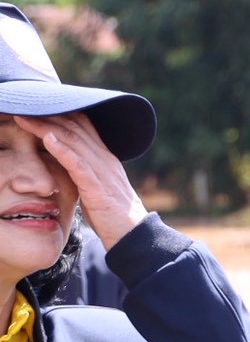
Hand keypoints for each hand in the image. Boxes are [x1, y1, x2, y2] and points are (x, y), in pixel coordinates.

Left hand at [13, 113, 148, 249]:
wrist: (134, 235)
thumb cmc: (113, 215)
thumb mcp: (97, 188)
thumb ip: (84, 173)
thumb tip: (64, 165)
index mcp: (106, 158)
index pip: (83, 127)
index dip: (60, 114)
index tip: (37, 107)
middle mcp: (105, 160)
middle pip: (75, 129)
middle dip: (48, 116)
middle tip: (23, 106)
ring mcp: (103, 173)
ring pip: (74, 142)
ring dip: (47, 128)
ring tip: (26, 118)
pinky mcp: (98, 189)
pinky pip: (78, 165)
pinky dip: (62, 150)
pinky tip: (48, 139)